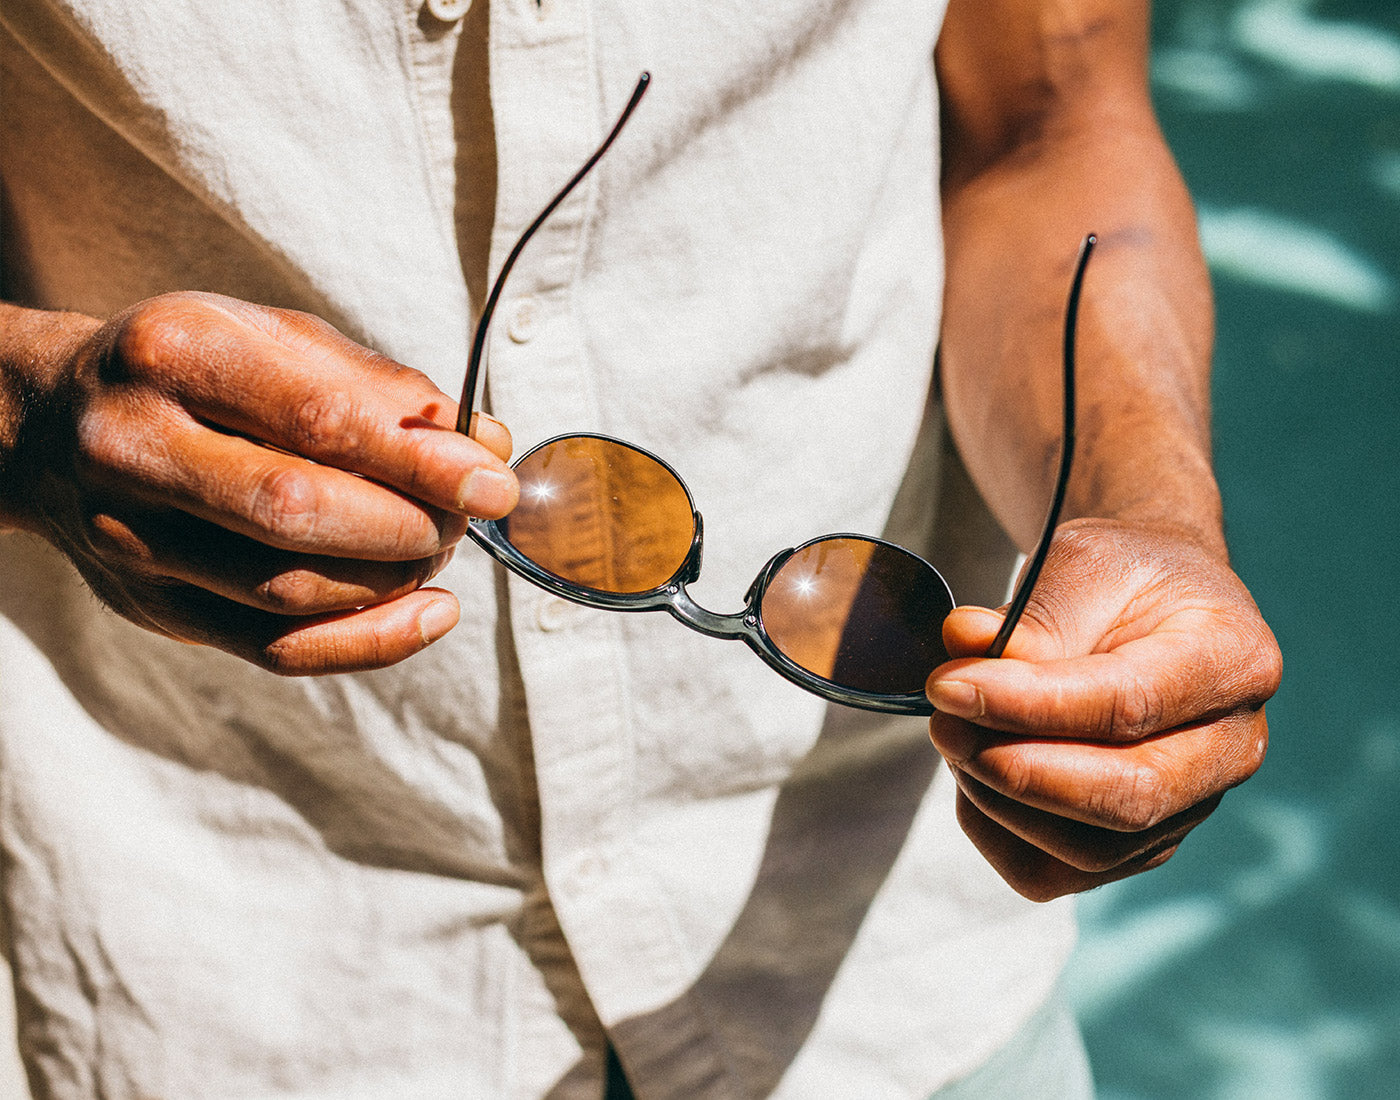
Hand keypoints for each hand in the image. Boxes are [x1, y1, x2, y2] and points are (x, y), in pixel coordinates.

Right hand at [2, 292, 517, 673]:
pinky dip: (369, 641)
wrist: (52, 426)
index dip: (420, 460)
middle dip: (409, 524)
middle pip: (297, 512)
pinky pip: (275, 648)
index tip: (492, 482)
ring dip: (395, 579)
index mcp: (176, 355)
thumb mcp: (276, 341)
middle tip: (466, 516)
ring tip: (438, 546)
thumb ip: (381, 388)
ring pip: (290, 591)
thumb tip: (486, 447)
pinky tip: (428, 613)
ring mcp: (132, 540)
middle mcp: (137, 448)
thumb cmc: (193, 374)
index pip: (316, 420)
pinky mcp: (151, 607)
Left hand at [926, 518, 1280, 900]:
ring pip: (1091, 848)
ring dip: (999, 800)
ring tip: (955, 734)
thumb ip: (1031, 617)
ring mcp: (1192, 806)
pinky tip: (972, 776)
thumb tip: (963, 642)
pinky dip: (999, 833)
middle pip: (1127, 796)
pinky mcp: (1143, 842)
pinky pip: (1062, 873)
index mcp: (1234, 660)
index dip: (1029, 705)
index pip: (1130, 705)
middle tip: (944, 721)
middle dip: (1016, 769)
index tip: (948, 686)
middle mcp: (1231, 747)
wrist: (1146, 603)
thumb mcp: (1083, 564)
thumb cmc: (1120, 578)